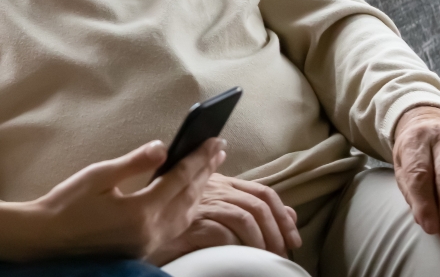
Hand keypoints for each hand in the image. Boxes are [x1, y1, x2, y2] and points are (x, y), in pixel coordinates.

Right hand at [30, 138, 224, 259]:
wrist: (45, 239)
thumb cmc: (66, 205)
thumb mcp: (99, 175)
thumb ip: (134, 162)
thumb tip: (163, 147)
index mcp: (140, 212)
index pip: (180, 180)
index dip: (199, 158)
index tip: (214, 140)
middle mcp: (150, 232)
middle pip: (189, 198)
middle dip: (206, 171)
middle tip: (218, 149)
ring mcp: (147, 245)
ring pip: (186, 216)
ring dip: (200, 190)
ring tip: (208, 169)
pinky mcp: (141, 250)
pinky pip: (175, 228)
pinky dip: (186, 208)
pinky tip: (187, 196)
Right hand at [147, 174, 300, 264]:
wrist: (146, 237)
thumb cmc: (182, 227)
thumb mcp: (221, 213)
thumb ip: (251, 209)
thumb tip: (291, 213)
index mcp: (219, 184)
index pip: (262, 191)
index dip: (282, 214)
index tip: (293, 237)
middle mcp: (211, 189)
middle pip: (257, 204)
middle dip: (276, 230)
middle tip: (282, 251)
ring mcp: (199, 205)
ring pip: (243, 216)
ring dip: (261, 240)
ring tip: (265, 256)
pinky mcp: (189, 223)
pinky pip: (222, 232)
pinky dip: (237, 245)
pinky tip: (242, 256)